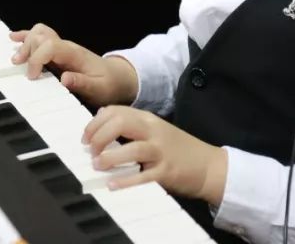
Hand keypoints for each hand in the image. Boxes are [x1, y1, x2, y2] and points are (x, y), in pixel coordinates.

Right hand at [9, 23, 137, 107]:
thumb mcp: (99, 89)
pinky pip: (41, 37)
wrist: (118, 78)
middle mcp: (66, 47)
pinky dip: (26, 36)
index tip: (32, 76)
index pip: (50, 46)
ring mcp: (62, 47)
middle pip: (41, 36)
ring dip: (25, 43)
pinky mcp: (58, 51)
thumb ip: (82, 83)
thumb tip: (64, 78)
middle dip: (27, 49)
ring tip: (16, 58)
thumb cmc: (108, 84)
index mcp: (74, 54)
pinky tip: (14, 38)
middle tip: (21, 67)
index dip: (36, 59)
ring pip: (39, 33)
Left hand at [83, 105, 226, 204]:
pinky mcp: (167, 172)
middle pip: (121, 123)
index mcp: (148, 119)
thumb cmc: (177, 148)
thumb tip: (101, 119)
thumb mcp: (154, 129)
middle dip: (99, 136)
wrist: (209, 165)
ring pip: (132, 148)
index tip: (85, 137)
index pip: (116, 111)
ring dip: (110, 157)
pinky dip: (126, 180)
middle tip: (90, 150)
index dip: (95, 123)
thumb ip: (131, 123)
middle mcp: (154, 131)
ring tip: (97, 165)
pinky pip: (143, 175)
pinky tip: (113, 183)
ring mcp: (161, 151)